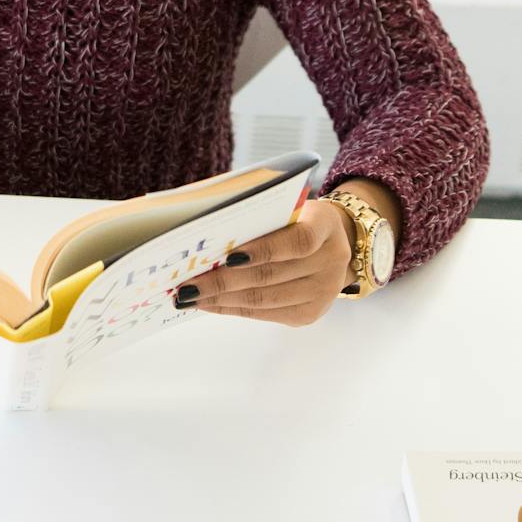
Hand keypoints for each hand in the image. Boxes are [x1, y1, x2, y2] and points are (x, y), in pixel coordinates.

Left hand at [180, 197, 356, 328]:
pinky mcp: (309, 314)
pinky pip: (264, 314)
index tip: (228, 255)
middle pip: (271, 275)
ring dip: (222, 299)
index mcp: (325, 226)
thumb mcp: (289, 207)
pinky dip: (232, 308)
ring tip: (189, 297)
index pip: (298, 241)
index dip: (263, 249)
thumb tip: (208, 235)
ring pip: (264, 299)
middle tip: (187, 283)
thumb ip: (260, 216)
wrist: (334, 243)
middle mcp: (331, 262)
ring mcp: (323, 293)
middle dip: (223, 281)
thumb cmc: (297, 219)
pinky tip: (208, 303)